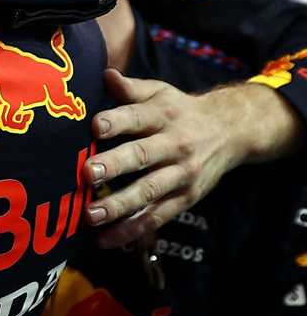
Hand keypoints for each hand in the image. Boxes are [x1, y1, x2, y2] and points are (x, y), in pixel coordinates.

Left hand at [82, 70, 299, 247]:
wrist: (229, 131)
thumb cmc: (178, 109)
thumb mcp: (159, 91)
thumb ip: (130, 88)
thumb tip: (105, 75)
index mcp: (163, 115)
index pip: (137, 118)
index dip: (116, 121)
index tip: (93, 127)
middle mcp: (173, 145)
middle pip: (142, 156)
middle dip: (114, 166)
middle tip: (86, 173)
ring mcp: (180, 175)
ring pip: (148, 192)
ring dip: (119, 205)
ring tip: (89, 215)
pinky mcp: (184, 199)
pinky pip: (156, 217)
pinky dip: (132, 230)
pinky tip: (105, 240)